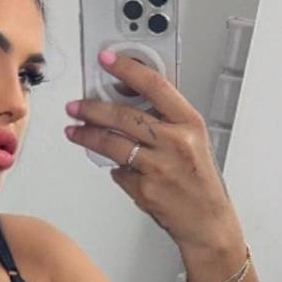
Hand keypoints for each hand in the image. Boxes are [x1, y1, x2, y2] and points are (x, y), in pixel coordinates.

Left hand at [64, 48, 235, 246]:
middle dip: (92, 109)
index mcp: (189, 123)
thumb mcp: (193, 140)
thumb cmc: (199, 180)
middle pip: (123, 116)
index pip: (155, 85)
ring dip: (87, 136)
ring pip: (112, 144)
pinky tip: (117, 168)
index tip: (106, 59)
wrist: (207, 222)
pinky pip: (119, 172)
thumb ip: (166, 120)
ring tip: (74, 131)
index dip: (127, 69)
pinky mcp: (145, 190)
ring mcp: (158, 167)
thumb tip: (128, 101)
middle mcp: (175, 142)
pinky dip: (116, 169)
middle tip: (75, 106)